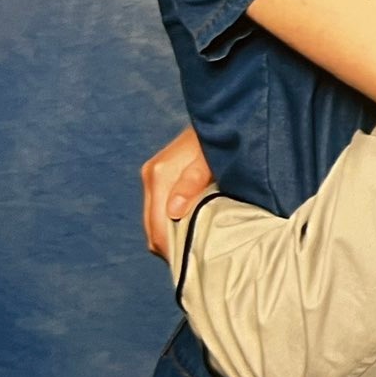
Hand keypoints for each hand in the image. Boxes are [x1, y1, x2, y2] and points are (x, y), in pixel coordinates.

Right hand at [140, 125, 214, 260]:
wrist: (223, 111)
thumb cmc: (223, 136)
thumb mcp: (213, 159)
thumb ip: (193, 183)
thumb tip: (174, 212)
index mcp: (160, 174)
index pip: (157, 226)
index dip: (173, 250)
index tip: (192, 265)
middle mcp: (152, 175)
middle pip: (153, 228)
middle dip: (172, 247)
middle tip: (197, 262)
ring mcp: (154, 174)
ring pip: (155, 222)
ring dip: (173, 236)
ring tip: (197, 248)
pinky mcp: (160, 175)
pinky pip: (161, 211)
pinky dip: (173, 224)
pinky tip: (192, 230)